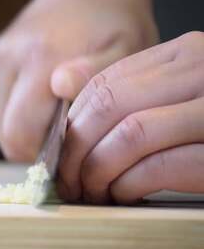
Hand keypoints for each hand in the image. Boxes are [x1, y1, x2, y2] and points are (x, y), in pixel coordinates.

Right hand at [0, 0, 157, 160]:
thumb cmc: (113, 27)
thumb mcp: (125, 50)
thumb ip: (95, 75)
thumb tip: (60, 87)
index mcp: (39, 59)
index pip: (19, 136)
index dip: (45, 157)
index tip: (73, 150)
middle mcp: (7, 60)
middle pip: (6, 135)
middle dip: (35, 148)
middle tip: (67, 138)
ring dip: (27, 130)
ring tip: (57, 113)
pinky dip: (18, 113)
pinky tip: (42, 98)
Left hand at [58, 31, 203, 204]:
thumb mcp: (176, 96)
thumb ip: (133, 92)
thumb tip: (62, 85)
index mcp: (186, 54)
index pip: (104, 84)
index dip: (72, 123)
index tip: (60, 153)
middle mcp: (203, 70)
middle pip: (110, 106)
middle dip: (77, 149)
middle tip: (69, 179)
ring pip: (130, 134)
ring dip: (98, 170)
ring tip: (92, 191)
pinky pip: (163, 165)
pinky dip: (130, 184)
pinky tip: (123, 194)